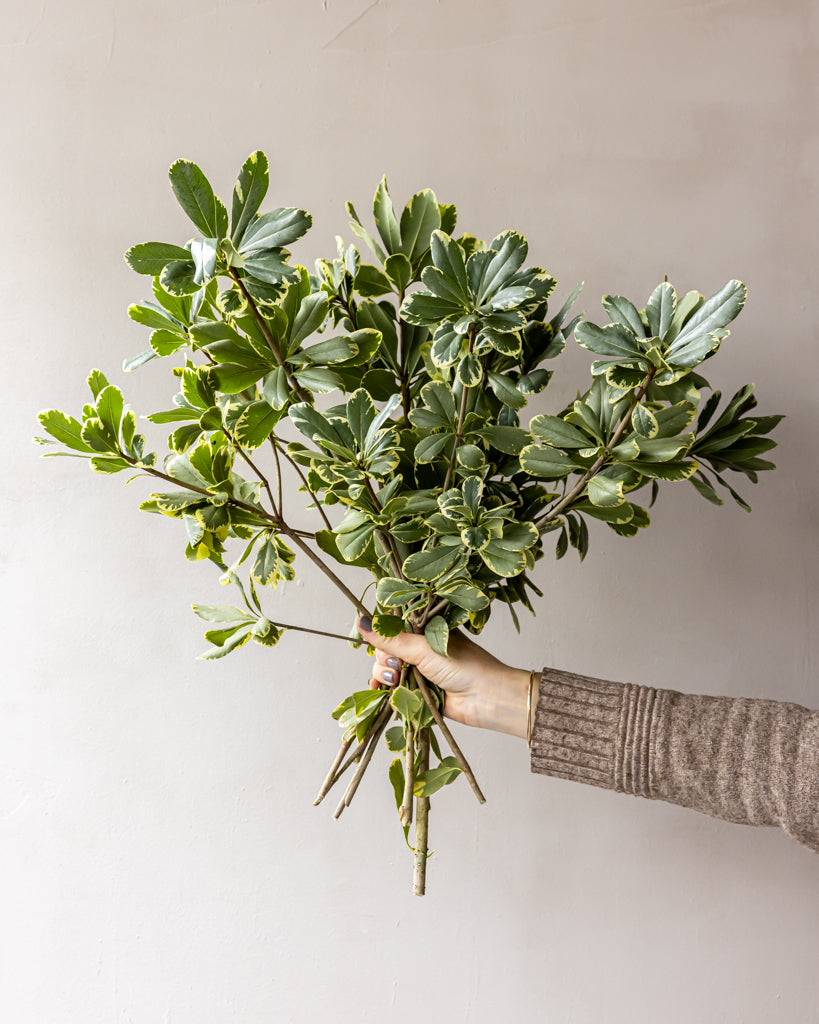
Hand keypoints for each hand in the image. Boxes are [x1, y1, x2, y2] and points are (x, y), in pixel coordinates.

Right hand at [357, 616, 531, 738]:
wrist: (486, 698)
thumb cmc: (463, 665)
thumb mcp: (423, 647)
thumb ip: (390, 638)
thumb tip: (360, 620)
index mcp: (424, 629)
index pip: (392, 627)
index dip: (382, 634)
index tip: (376, 640)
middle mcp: (420, 648)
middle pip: (386, 649)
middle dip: (384, 658)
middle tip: (397, 666)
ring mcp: (419, 670)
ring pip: (387, 669)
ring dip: (384, 675)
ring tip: (395, 680)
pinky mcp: (417, 691)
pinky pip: (393, 689)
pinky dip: (385, 690)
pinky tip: (382, 691)